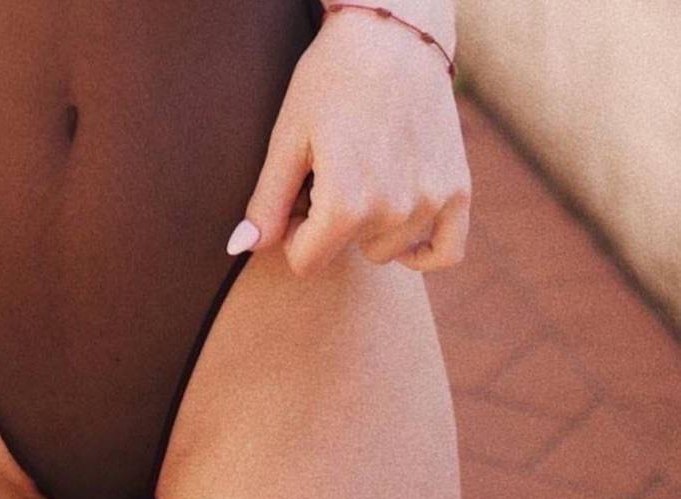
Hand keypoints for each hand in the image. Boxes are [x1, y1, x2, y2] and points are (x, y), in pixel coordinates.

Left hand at [227, 10, 471, 275]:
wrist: (393, 35)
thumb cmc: (331, 81)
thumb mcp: (288, 138)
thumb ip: (266, 201)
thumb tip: (240, 248)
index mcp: (345, 205)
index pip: (305, 261)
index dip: (293, 231)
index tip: (298, 192)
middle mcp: (393, 212)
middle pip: (345, 252)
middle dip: (331, 224)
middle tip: (332, 169)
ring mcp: (431, 203)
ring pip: (386, 251)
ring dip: (371, 227)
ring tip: (366, 171)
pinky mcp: (459, 190)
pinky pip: (446, 252)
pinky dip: (421, 252)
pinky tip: (402, 229)